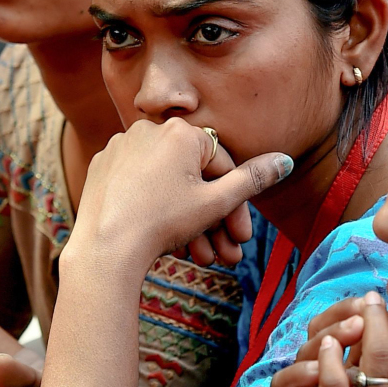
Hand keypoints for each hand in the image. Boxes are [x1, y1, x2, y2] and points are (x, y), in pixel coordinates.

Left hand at [68, 118, 293, 272]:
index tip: (240, 236)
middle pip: (192, 177)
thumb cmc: (162, 222)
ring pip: (166, 184)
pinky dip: (155, 208)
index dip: (235, 205)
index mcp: (181, 131)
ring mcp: (120, 146)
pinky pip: (139, 185)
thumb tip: (285, 160)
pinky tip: (165, 241)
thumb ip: (252, 179)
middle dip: (212, 220)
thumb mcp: (216, 203)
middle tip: (223, 253)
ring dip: (187, 221)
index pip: (221, 165)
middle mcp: (148, 129)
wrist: (105, 248)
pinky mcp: (102, 166)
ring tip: (197, 256)